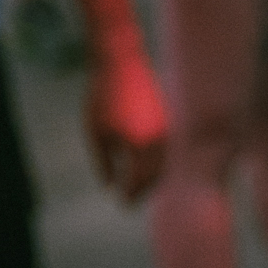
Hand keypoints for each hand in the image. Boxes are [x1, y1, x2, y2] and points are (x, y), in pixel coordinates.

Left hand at [85, 44, 167, 202]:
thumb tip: (109, 186)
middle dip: (144, 190)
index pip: (138, 181)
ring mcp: (169, 131)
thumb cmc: (103, 96)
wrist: (121, 62)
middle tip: (132, 201)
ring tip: (141, 185)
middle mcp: (160, 142)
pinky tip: (147, 164)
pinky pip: (169, 150)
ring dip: (154, 177)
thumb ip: (103, 162)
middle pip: (156, 176)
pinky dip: (159, 161)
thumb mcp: (96, 131)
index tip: (122, 205)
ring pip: (165, 164)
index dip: (130, 195)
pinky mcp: (171, 121)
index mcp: (140, 146)